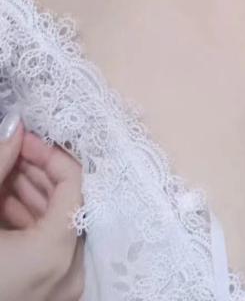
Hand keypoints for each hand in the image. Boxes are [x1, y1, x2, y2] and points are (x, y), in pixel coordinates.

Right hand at [0, 109, 84, 300]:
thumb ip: (1, 161)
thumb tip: (16, 124)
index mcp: (55, 253)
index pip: (74, 183)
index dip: (50, 154)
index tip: (26, 138)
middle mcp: (69, 274)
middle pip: (69, 202)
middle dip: (40, 171)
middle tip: (16, 149)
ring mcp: (60, 288)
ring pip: (60, 224)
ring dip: (35, 194)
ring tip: (7, 172)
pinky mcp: (46, 294)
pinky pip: (51, 247)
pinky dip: (32, 222)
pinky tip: (6, 201)